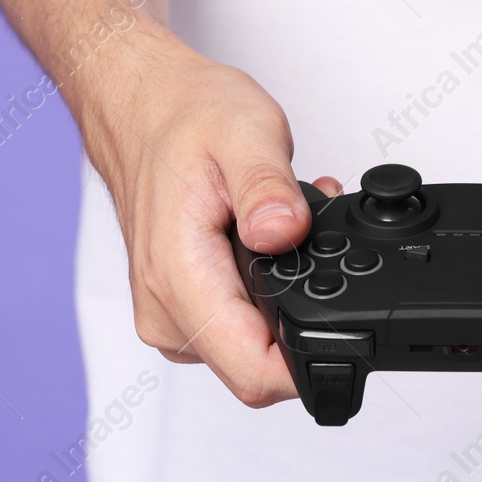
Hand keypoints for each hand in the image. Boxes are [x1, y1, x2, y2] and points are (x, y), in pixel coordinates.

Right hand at [78, 33, 338, 408]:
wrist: (141, 106)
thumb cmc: (182, 115)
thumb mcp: (244, 132)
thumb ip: (268, 189)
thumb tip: (285, 233)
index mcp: (176, 278)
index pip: (253, 375)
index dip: (311, 363)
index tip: (340, 319)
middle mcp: (166, 311)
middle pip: (260, 366)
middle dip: (303, 315)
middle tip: (310, 245)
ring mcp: (171, 314)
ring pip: (253, 346)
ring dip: (284, 298)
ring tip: (287, 230)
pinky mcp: (182, 307)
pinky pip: (238, 323)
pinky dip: (265, 288)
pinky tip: (268, 241)